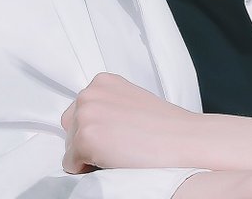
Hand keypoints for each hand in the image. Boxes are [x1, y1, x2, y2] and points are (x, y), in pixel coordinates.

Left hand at [60, 72, 197, 173]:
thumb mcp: (129, 100)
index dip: (95, 127)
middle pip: (70, 125)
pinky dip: (85, 169)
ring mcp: (86, 114)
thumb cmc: (162, 126)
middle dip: (85, 139)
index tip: (113, 134)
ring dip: (86, 154)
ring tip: (116, 153)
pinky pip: (70, 163)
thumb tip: (95, 123)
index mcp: (102, 81)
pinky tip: (112, 162)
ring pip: (69, 145)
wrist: (182, 139)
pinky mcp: (85, 139)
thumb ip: (108, 104)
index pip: (80, 109)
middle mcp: (90, 93)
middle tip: (114, 147)